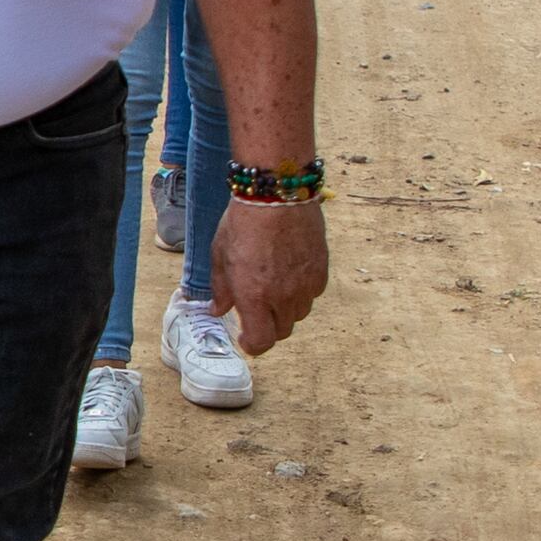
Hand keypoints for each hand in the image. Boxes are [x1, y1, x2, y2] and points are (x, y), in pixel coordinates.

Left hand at [210, 196, 328, 355]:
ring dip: (286, 310)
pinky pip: (313, 293)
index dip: (253, 346)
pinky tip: (290, 274)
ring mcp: (305, 285)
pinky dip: (302, 292)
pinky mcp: (321, 271)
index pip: (261, 341)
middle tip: (257, 311)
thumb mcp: (220, 255)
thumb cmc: (244, 221)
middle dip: (268, 326)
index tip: (245, 338)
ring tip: (274, 288)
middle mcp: (282, 296)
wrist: (277, 194)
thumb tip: (219, 310)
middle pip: (282, 331)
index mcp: (254, 296)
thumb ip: (221, 289)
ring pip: (299, 313)